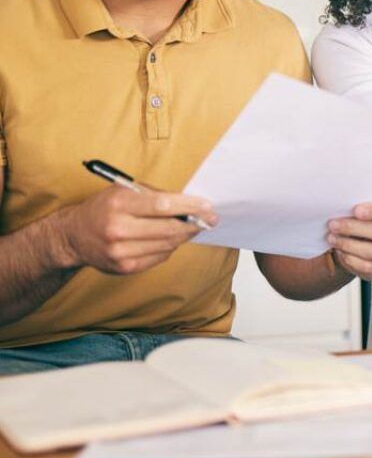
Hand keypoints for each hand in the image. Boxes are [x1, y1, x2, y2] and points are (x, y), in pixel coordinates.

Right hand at [56, 185, 217, 274]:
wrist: (75, 236)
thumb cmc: (104, 208)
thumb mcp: (123, 190)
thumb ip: (153, 195)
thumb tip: (189, 203)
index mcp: (119, 203)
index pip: (163, 205)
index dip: (189, 206)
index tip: (207, 206)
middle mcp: (118, 228)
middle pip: (168, 229)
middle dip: (194, 223)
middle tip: (211, 219)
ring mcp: (121, 252)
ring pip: (167, 245)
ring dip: (184, 235)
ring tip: (193, 226)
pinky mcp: (125, 267)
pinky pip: (159, 257)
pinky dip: (169, 247)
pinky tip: (171, 239)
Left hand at [326, 197, 371, 282]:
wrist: (364, 241)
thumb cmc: (365, 219)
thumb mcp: (366, 206)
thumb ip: (361, 204)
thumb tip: (342, 205)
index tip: (355, 210)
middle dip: (353, 228)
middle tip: (333, 225)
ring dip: (349, 245)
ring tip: (332, 239)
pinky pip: (371, 268)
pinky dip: (352, 260)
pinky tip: (341, 253)